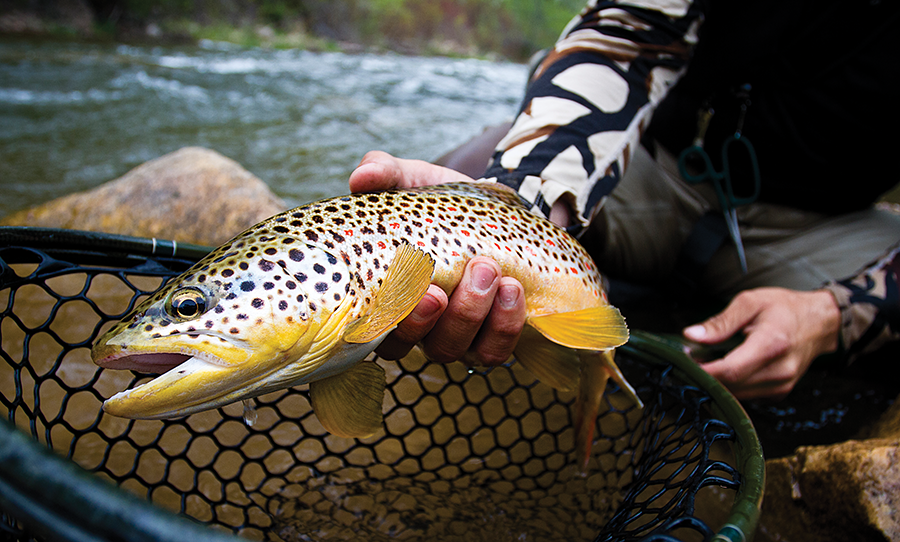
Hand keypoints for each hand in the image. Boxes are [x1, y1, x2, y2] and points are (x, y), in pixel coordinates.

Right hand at [349, 151, 526, 365]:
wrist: (491, 208)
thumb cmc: (437, 202)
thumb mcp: (411, 180)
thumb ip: (384, 173)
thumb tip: (362, 176)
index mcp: (383, 294)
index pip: (372, 328)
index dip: (392, 319)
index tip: (420, 287)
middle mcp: (414, 325)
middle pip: (415, 344)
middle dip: (442, 314)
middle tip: (470, 271)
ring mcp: (451, 336)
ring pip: (455, 348)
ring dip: (476, 313)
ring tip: (492, 270)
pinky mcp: (488, 339)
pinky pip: (493, 352)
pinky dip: (505, 326)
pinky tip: (514, 292)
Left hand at [683, 287, 840, 400]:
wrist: (820, 323)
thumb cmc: (785, 308)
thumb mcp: (751, 302)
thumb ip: (721, 322)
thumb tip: (691, 335)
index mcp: (772, 344)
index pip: (731, 370)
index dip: (703, 371)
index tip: (683, 363)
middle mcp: (780, 371)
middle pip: (731, 386)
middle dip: (705, 376)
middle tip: (689, 360)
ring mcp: (781, 385)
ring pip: (738, 395)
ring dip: (717, 383)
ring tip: (705, 363)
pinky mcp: (779, 393)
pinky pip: (747, 397)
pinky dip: (732, 387)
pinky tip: (724, 371)